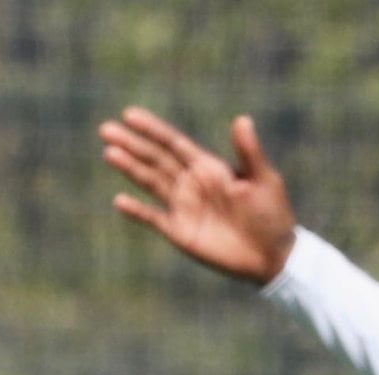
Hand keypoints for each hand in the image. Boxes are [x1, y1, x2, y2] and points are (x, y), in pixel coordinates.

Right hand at [99, 108, 298, 285]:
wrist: (272, 255)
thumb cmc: (273, 214)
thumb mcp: (264, 179)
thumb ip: (249, 152)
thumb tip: (242, 119)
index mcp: (208, 167)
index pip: (173, 143)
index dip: (152, 130)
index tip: (129, 115)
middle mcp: (191, 184)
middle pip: (155, 159)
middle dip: (131, 144)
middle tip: (105, 129)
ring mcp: (183, 208)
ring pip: (150, 183)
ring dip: (130, 169)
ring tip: (109, 153)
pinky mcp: (180, 233)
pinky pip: (154, 219)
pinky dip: (137, 211)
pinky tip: (120, 200)